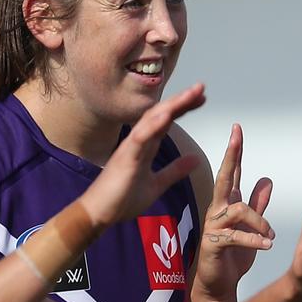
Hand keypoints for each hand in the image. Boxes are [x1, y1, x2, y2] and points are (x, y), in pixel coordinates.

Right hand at [81, 84, 206, 227]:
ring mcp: (131, 148)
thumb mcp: (157, 185)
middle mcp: (138, 142)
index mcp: (146, 147)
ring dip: (172, 105)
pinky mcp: (125, 158)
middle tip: (202, 87)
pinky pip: (140, 137)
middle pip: (162, 114)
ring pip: (152, 120)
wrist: (99, 214)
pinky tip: (167, 114)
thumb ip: (174, 171)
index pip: (167, 122)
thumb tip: (195, 159)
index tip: (202, 98)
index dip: (184, 109)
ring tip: (191, 93)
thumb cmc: (122, 200)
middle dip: (182, 101)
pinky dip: (153, 125)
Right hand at [191, 124, 273, 301]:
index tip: (237, 128)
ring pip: (238, 209)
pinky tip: (267, 245)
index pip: (231, 173)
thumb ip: (257, 203)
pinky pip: (235, 236)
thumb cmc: (232, 255)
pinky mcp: (214, 244)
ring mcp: (214, 227)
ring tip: (270, 235)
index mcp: (227, 204)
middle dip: (231, 156)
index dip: (235, 151)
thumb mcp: (251, 227)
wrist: (217, 285)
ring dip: (259, 221)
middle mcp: (217, 210)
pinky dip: (254, 240)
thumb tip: (267, 179)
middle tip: (236, 136)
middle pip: (224, 178)